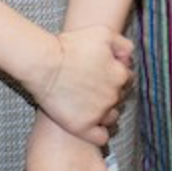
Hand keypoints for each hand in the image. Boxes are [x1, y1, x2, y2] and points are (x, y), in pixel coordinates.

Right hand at [32, 25, 132, 145]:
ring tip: (87, 105)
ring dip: (105, 113)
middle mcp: (113, 96)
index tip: (100, 74)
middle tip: (90, 87)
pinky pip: (101, 137)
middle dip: (109, 93)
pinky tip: (89, 124)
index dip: (114, 75)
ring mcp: (99, 113)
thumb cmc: (69, 46)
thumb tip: (129, 57)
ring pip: (112, 118)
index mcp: (120, 75)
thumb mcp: (102, 33)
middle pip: (119, 98)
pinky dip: (98, 133)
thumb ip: (122, 44)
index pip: (126, 79)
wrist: (43, 63)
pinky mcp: (83, 127)